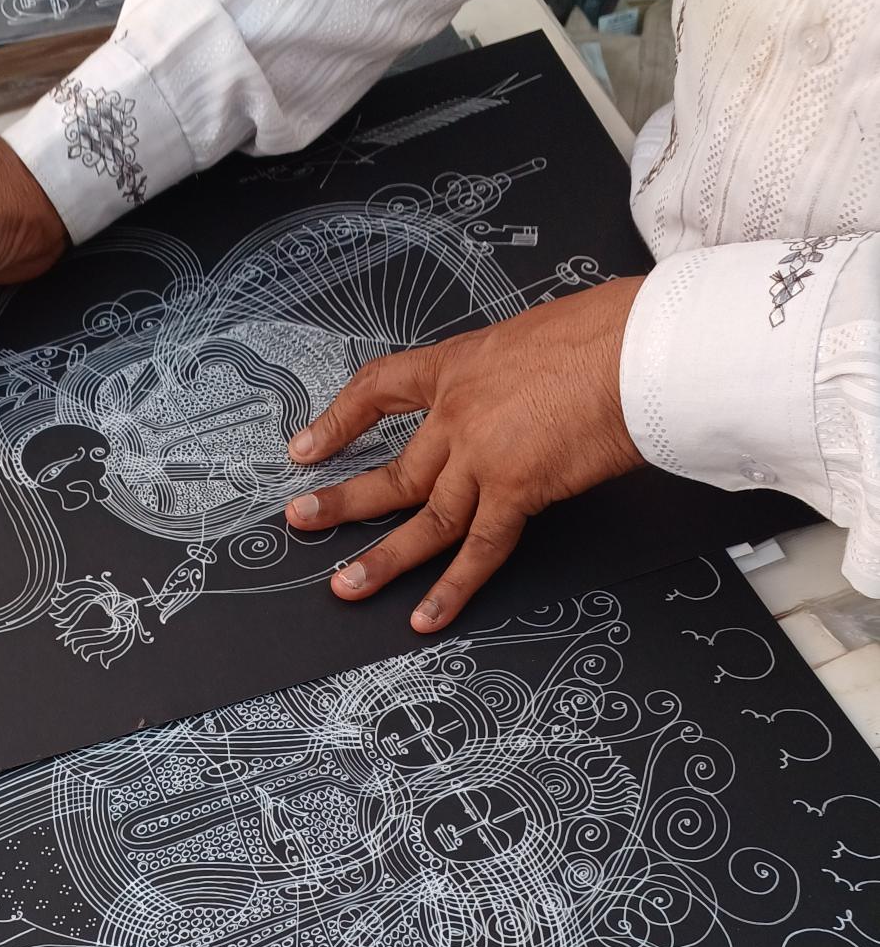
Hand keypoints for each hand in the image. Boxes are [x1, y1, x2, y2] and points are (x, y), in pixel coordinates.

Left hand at [284, 275, 645, 630]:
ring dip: (382, 559)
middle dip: (345, 500)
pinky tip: (425, 616)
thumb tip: (528, 397)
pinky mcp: (517, 489)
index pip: (381, 388)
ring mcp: (483, 455)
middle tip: (302, 521)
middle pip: (395, 469)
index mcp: (462, 365)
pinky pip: (478, 550)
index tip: (307, 446)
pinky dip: (452, 588)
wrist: (644, 344)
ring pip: (424, 518)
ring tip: (345, 587)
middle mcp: (460, 413)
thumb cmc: (613, 330)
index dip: (339, 420)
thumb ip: (517, 375)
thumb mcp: (542, 335)